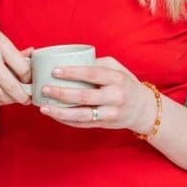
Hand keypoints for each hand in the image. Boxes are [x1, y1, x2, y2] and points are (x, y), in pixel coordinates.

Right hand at [0, 16, 31, 105]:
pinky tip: (1, 100)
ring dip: (9, 100)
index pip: (22, 68)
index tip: (31, 82)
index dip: (29, 79)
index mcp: (0, 44)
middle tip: (27, 100)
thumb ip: (14, 50)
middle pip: (10, 85)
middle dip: (22, 96)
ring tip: (15, 100)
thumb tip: (32, 58)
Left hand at [39, 56, 154, 131]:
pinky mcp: (104, 125)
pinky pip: (82, 124)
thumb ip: (97, 64)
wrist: (143, 109)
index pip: (92, 74)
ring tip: (44, 108)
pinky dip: (66, 121)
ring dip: (60, 112)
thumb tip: (70, 61)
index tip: (54, 70)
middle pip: (84, 96)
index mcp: (116, 78)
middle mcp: (114, 97)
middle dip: (61, 93)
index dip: (72, 72)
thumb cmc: (125, 83)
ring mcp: (109, 113)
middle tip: (44, 89)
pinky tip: (53, 115)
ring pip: (81, 115)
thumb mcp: (117, 68)